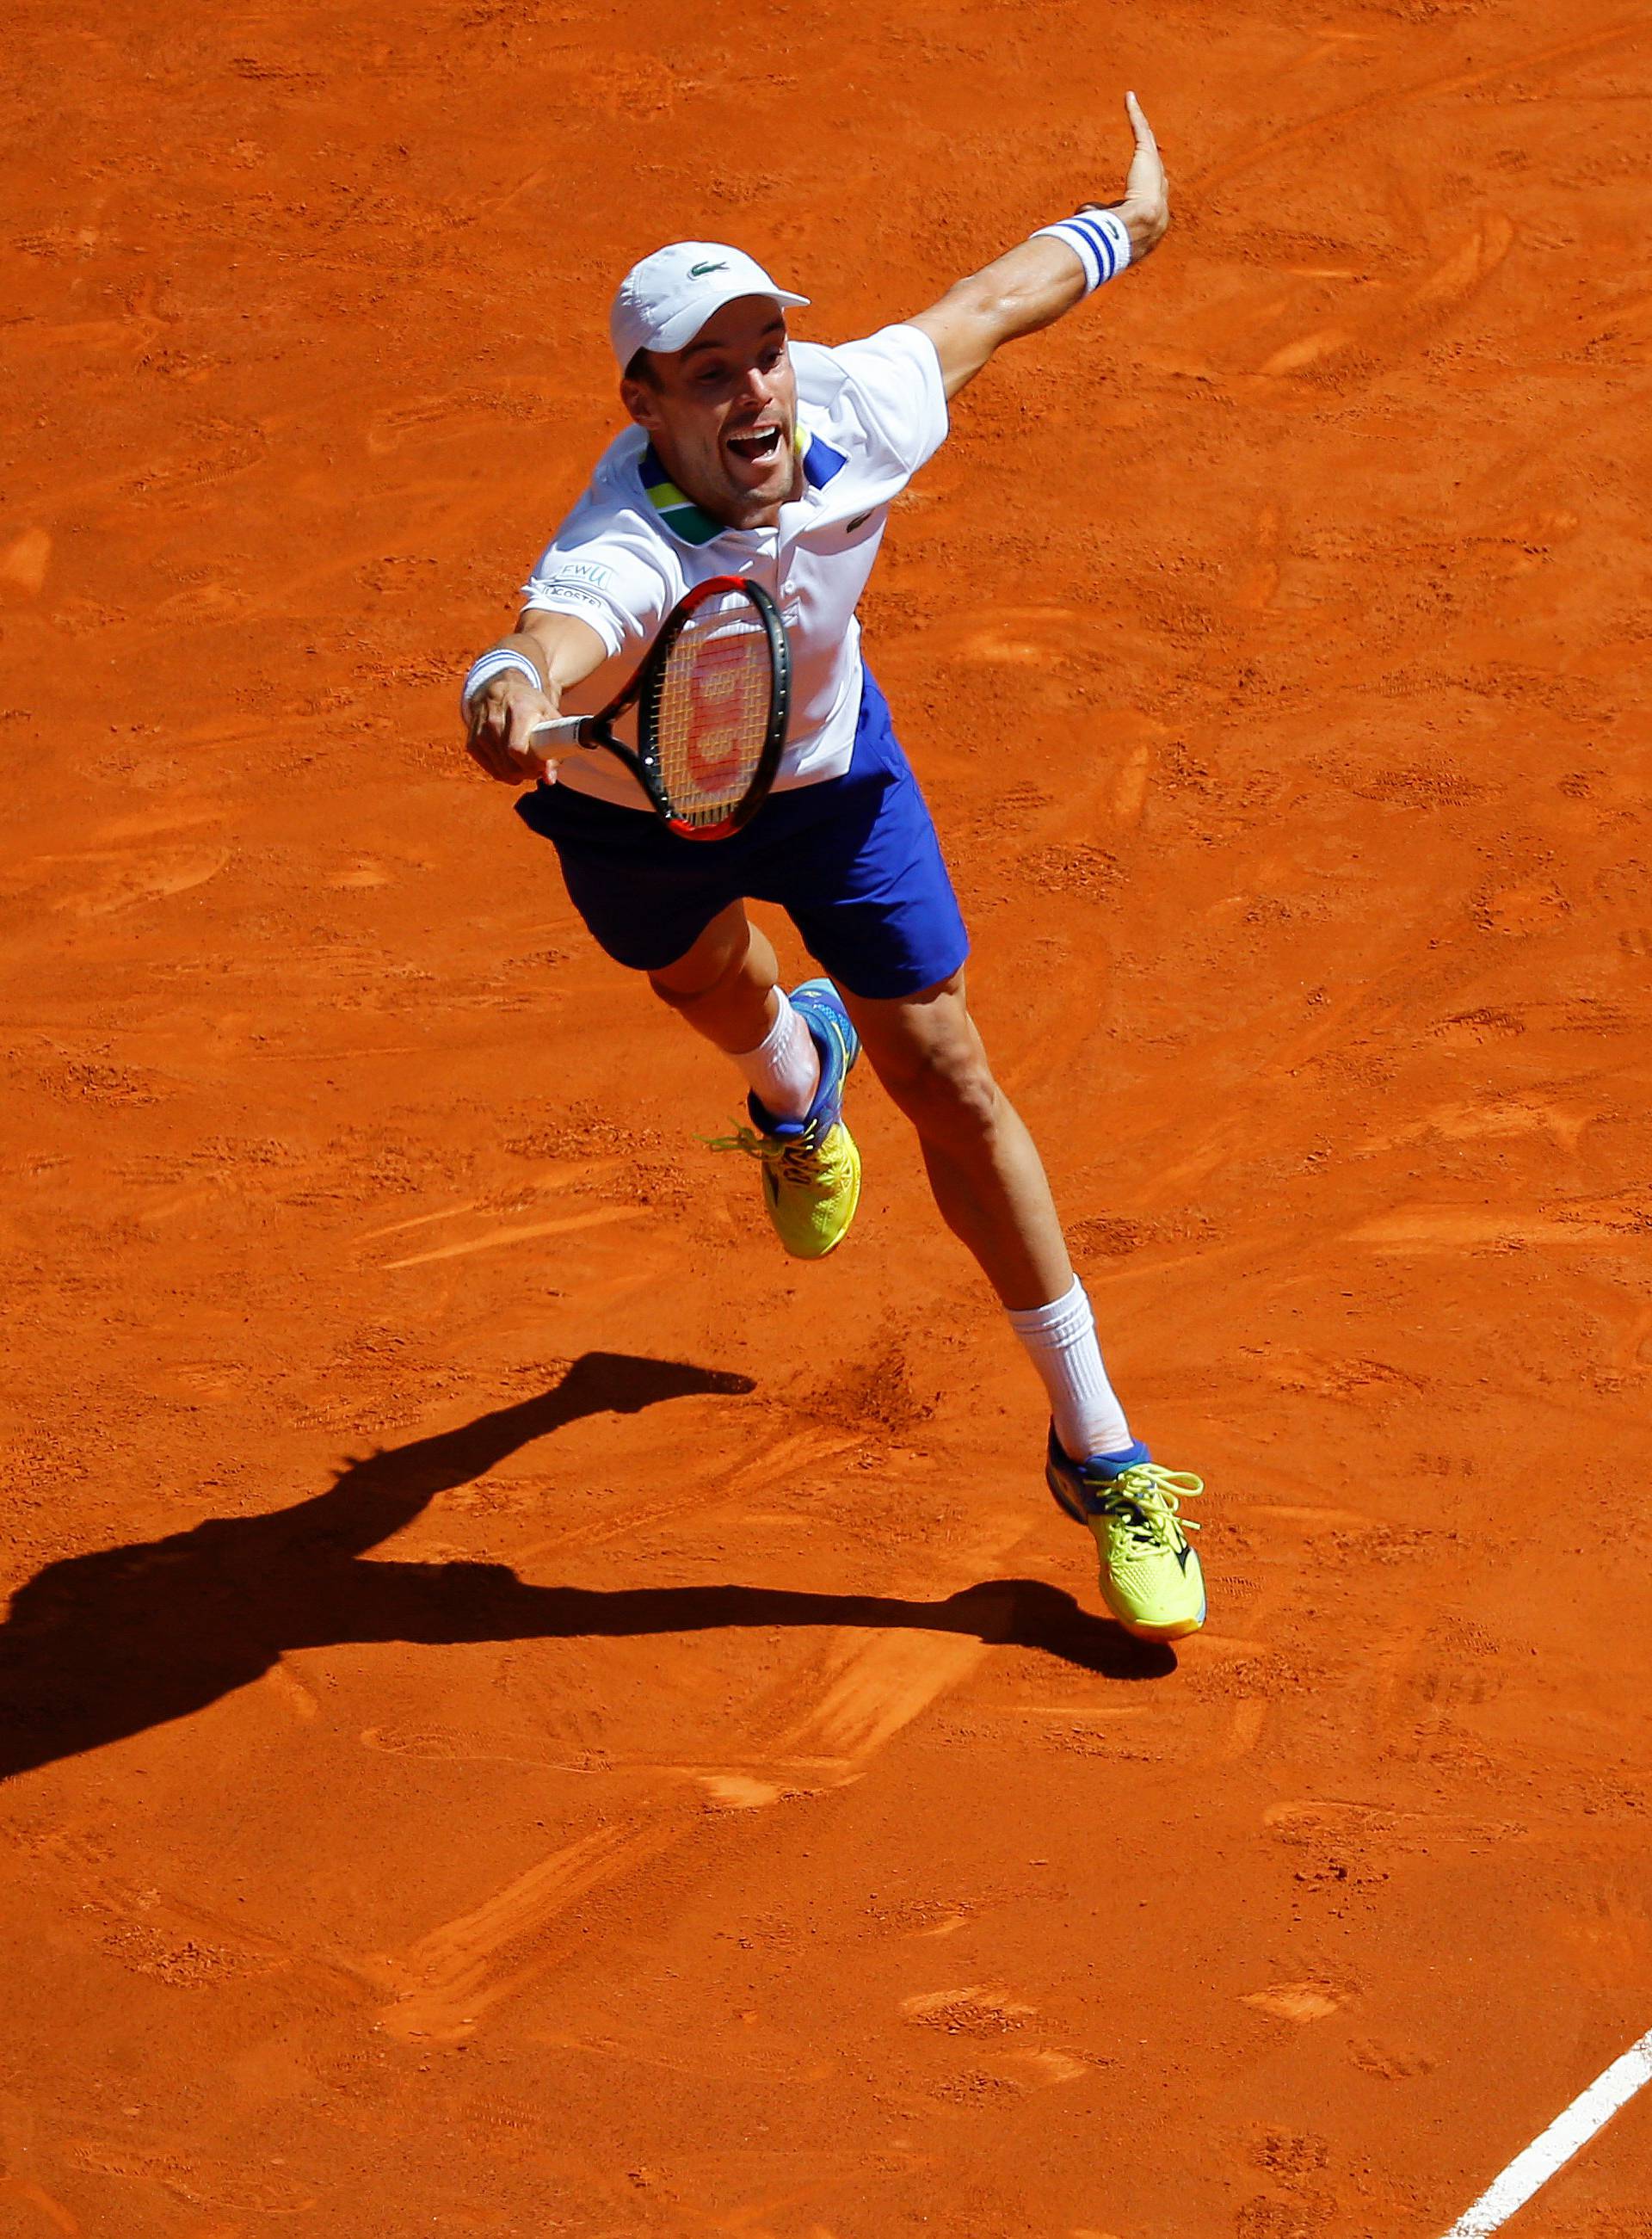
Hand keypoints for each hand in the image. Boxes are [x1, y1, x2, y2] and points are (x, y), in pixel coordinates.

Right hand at [466, 676, 557, 785]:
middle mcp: (495, 719)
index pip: (518, 749)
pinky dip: (504, 772)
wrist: (500, 689)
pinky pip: (491, 770)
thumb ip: (556, 745)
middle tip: (537, 768)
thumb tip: (549, 778)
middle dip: (527, 773)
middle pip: (509, 764)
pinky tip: (512, 763)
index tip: (543, 765)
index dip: (532, 764)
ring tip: (527, 764)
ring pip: (500, 770)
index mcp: (517, 709)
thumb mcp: (548, 716)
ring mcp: (480, 731)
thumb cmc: (530, 705)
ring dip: (517, 774)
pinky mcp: (472, 743)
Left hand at [1084, 91, 1168, 260]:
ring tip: (1136, 111)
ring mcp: (1155, 170)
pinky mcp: (1147, 155)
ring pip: (1148, 143)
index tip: (1139, 185)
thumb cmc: (1122, 237)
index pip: (1148, 194)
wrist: (1137, 229)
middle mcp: (1160, 189)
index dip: (1144, 188)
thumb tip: (1081, 213)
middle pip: (1155, 166)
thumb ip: (1097, 215)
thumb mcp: (1107, 225)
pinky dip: (1135, 114)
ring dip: (1142, 127)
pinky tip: (1129, 98)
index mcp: (1154, 212)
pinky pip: (1141, 130)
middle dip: (1150, 153)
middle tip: (1146, 142)